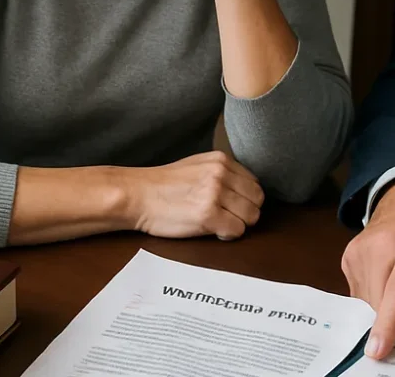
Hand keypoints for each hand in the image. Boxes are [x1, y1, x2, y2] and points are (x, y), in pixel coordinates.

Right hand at [128, 152, 265, 240]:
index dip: (245, 198)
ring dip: (238, 224)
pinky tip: (212, 230)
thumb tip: (245, 188)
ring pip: (251, 216)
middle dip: (246, 212)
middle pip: (257, 199)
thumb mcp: (197, 166)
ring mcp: (215, 193)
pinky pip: (237, 230)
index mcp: (221, 160)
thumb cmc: (163, 185)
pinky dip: (228, 234)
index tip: (231, 205)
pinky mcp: (208, 215)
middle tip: (227, 217)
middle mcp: (221, 174)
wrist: (136, 195)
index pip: (254, 182)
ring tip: (218, 223)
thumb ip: (222, 173)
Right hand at [341, 173, 394, 359]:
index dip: (388, 322)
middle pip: (378, 302)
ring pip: (365, 302)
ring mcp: (361, 248)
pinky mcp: (349, 255)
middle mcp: (383, 244)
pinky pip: (358, 294)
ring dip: (384, 308)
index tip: (377, 350)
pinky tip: (389, 279)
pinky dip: (374, 297)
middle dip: (393, 319)